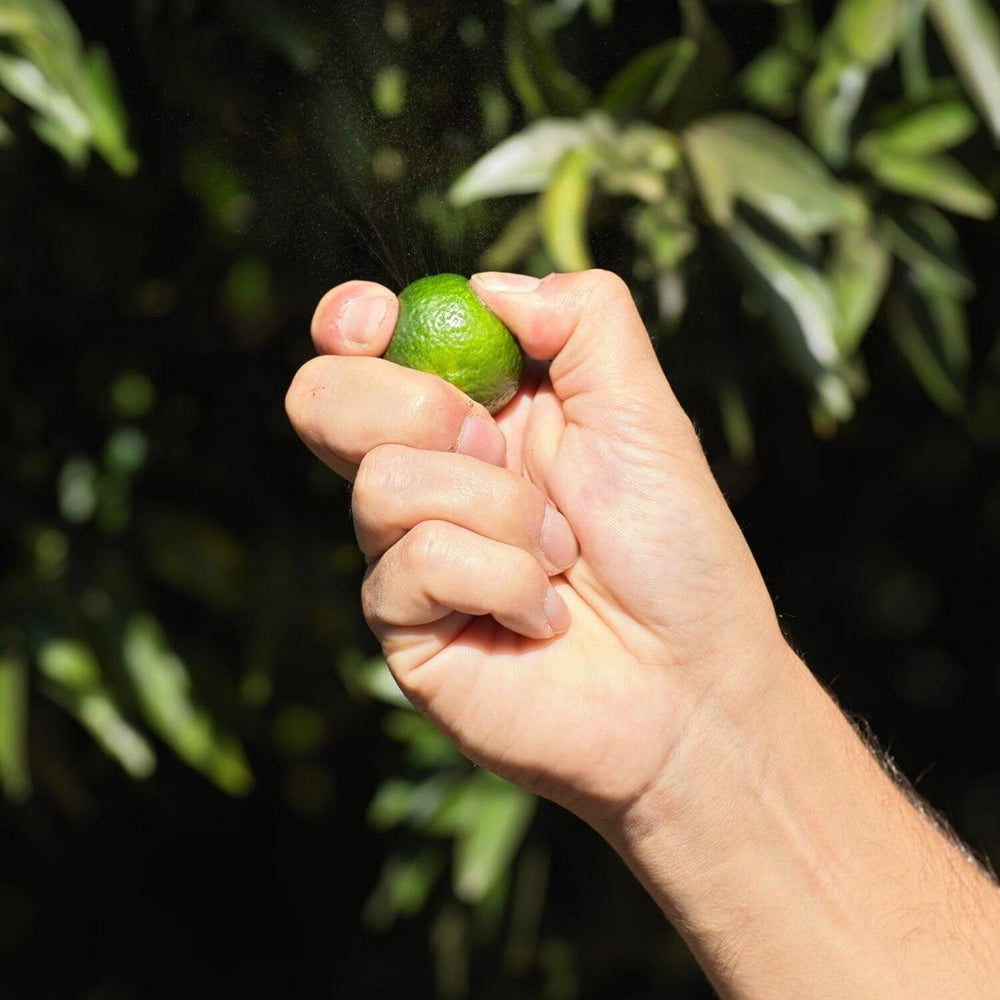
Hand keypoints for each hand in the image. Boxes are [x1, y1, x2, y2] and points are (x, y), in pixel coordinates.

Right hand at [285, 270, 788, 829]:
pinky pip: (413, 566)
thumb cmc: (675, 548)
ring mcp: (408, 553)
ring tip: (560, 555)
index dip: (351, 322)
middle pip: (325, 400)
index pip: (366, 349)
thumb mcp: (645, 411)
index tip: (373, 321)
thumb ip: (584, 320)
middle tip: (501, 450)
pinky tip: (543, 617)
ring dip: (500, 511)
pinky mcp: (404, 626)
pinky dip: (501, 579)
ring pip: (384, 484)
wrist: (691, 682)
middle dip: (416, 409)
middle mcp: (430, 476)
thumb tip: (488, 285)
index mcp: (477, 413)